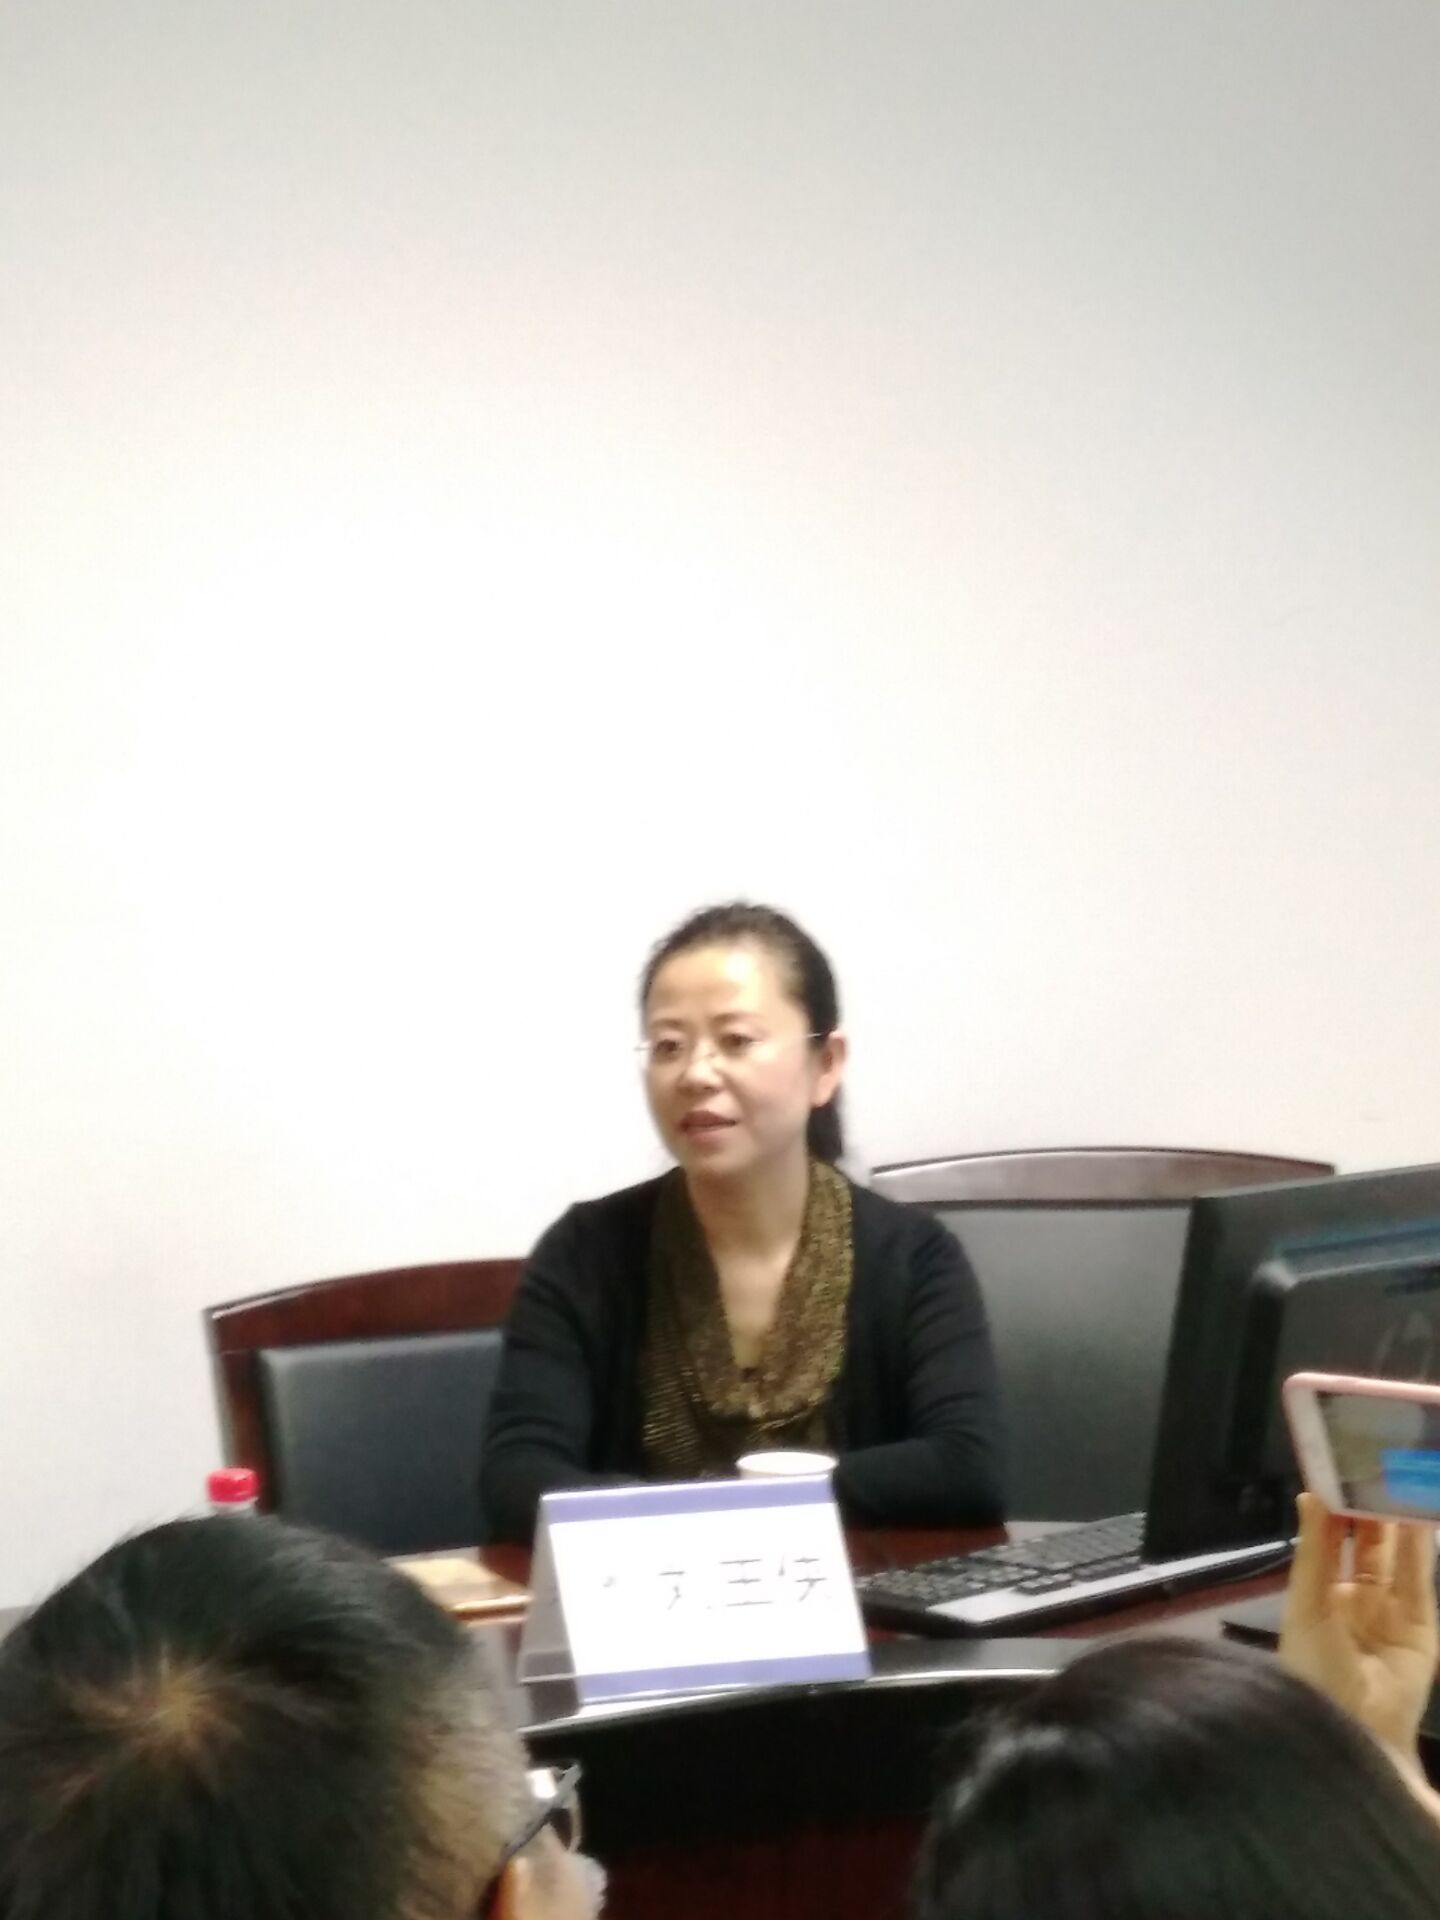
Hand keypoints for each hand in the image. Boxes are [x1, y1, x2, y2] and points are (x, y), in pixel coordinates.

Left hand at [1279, 1490, 1438, 1765]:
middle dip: (1372, 1513)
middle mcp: (1357, 1606)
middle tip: (1377, 1469)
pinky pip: (1419, 1584)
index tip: (1342, 1471)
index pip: (1333, 1545)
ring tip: (1399, 1482)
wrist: (1347, 1728)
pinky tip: (1418, 1520)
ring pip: (1396, 1561)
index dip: (1338, 1512)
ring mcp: (1391, 1619)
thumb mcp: (1306, 1603)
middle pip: (1369, 1549)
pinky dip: (1420, 1552)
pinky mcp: (1421, 1633)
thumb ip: (1313, 1550)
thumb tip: (1308, 1495)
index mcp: (1322, 1600)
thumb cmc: (1312, 1665)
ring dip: (1398, 1525)